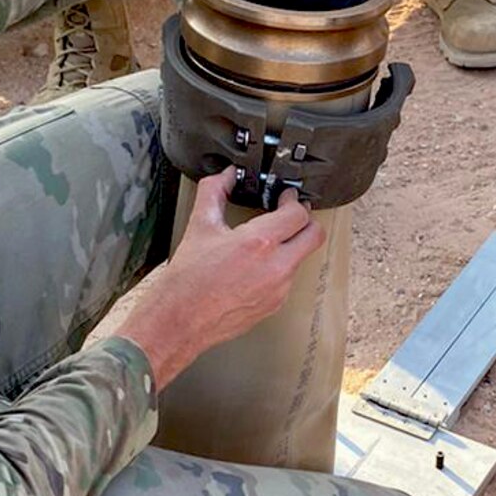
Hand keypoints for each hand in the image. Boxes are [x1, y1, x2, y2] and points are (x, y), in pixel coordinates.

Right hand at [119, 168, 325, 387]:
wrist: (180, 320)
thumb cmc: (187, 280)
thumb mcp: (200, 226)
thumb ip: (214, 192)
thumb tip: (225, 175)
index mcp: (259, 243)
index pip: (298, 214)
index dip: (294, 201)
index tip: (286, 198)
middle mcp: (276, 267)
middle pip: (315, 236)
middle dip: (306, 222)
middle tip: (291, 215)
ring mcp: (279, 289)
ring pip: (301, 258)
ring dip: (291, 246)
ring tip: (267, 242)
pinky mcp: (275, 305)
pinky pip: (288, 279)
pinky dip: (279, 268)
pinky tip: (257, 266)